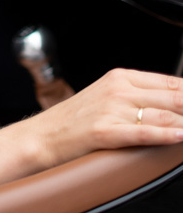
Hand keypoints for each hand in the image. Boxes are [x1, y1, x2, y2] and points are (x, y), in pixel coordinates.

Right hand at [32, 68, 182, 168]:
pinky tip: (180, 136)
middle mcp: (118, 89)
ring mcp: (112, 109)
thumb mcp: (106, 96)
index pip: (171, 82)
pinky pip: (144, 132)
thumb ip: (138, 95)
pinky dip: (167, 135)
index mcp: (120, 77)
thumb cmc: (74, 120)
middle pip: (172, 98)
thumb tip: (173, 102)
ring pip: (162, 115)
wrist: (43, 136)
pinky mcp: (105, 132)